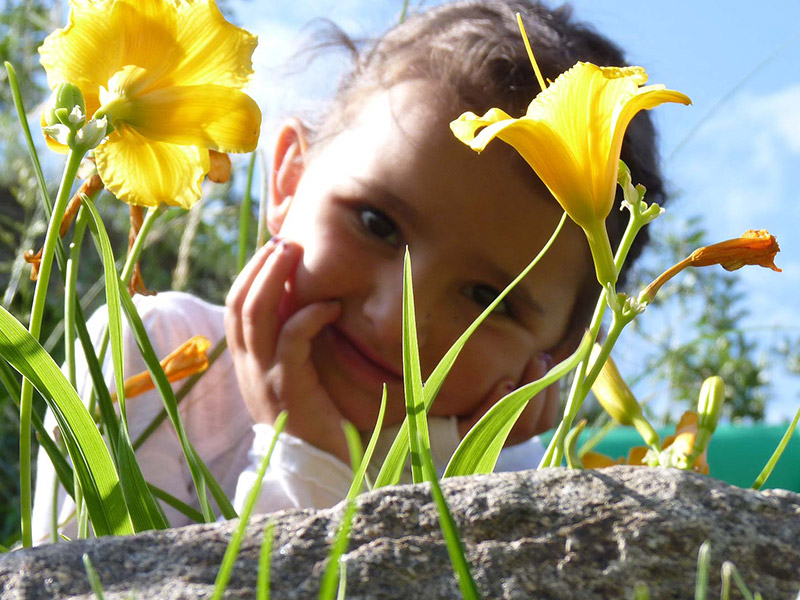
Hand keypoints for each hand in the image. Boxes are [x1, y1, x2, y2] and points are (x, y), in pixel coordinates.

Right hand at [224, 239, 349, 463]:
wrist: (318, 467)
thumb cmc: (315, 418)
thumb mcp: (294, 376)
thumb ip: (289, 345)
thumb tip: (301, 304)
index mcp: (247, 364)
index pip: (235, 309)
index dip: (249, 275)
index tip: (272, 250)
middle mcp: (248, 368)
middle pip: (239, 305)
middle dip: (259, 267)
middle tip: (283, 241)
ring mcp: (264, 378)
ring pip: (256, 316)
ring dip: (274, 279)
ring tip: (294, 253)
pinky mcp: (288, 388)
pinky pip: (292, 341)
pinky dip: (309, 316)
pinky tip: (331, 306)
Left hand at [456, 354, 558, 443]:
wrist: (419, 406)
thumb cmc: (456, 391)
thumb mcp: (489, 382)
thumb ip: (513, 376)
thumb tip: (543, 355)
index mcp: (510, 430)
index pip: (544, 421)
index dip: (552, 394)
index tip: (552, 365)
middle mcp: (499, 440)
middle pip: (535, 424)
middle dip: (543, 388)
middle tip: (540, 358)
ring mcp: (481, 442)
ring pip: (517, 427)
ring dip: (528, 392)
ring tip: (530, 362)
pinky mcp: (460, 437)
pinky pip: (485, 424)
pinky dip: (499, 402)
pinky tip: (505, 382)